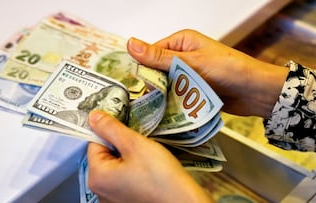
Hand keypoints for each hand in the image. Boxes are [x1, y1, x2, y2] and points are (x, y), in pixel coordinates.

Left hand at [87, 110, 213, 202]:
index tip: (128, 129)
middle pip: (105, 156)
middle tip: (140, 145)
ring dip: (129, 159)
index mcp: (96, 177)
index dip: (112, 132)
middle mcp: (99, 191)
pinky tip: (149, 172)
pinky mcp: (126, 202)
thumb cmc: (160, 177)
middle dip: (121, 146)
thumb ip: (111, 128)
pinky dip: (134, 173)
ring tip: (147, 160)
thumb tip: (94, 116)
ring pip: (116, 168)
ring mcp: (112, 200)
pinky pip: (124, 180)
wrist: (183, 202)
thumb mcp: (135, 144)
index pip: (94, 143)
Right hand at [127, 29, 288, 117]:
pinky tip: (166, 113)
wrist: (255, 92)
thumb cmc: (229, 69)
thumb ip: (159, 57)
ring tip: (153, 109)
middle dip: (153, 85)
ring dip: (163, 96)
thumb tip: (131, 44)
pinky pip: (176, 96)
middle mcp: (183, 58)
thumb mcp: (191, 62)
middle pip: (157, 72)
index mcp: (181, 42)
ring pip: (166, 86)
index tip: (133, 84)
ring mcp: (188, 75)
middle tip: (144, 100)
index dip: (142, 68)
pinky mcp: (193, 91)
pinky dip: (172, 104)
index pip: (151, 53)